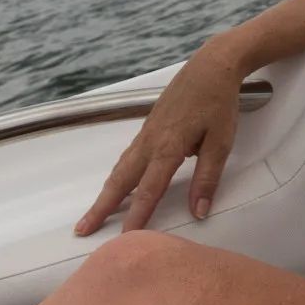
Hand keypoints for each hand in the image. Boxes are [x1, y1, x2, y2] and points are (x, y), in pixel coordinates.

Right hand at [74, 38, 256, 234]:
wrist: (212, 65)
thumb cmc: (219, 103)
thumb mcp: (222, 142)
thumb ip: (207, 179)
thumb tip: (199, 211)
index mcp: (169, 147)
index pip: (149, 190)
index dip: (137, 216)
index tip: (125, 239)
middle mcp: (151, 141)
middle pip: (121, 180)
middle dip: (101, 206)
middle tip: (82, 229)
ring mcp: (147, 132)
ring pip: (120, 167)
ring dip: (106, 191)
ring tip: (94, 212)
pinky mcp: (149, 126)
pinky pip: (128, 155)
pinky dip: (117, 174)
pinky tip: (118, 183)